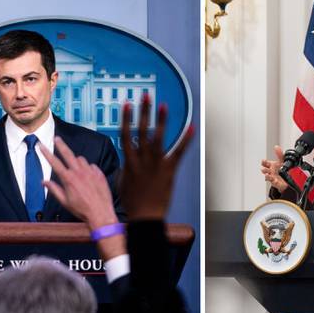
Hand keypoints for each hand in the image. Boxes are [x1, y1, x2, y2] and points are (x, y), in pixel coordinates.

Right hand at [41, 138, 117, 229]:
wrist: (101, 213)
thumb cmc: (81, 210)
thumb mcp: (64, 202)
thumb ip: (54, 189)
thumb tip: (44, 181)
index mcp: (68, 179)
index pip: (54, 162)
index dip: (46, 153)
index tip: (41, 145)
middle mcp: (79, 173)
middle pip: (68, 154)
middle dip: (61, 145)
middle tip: (56, 138)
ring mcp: (91, 172)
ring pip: (81, 159)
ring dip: (76, 161)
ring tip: (75, 170)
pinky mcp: (99, 174)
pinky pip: (91, 166)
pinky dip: (87, 168)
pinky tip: (87, 176)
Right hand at [120, 97, 192, 219]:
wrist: (145, 215)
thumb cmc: (132, 201)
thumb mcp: (122, 181)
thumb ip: (124, 167)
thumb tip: (126, 160)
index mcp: (129, 161)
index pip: (126, 134)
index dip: (127, 118)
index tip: (127, 104)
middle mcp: (143, 159)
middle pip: (142, 130)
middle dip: (143, 112)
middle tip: (145, 97)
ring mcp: (157, 163)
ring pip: (159, 137)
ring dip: (161, 120)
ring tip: (163, 105)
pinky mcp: (170, 169)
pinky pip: (179, 152)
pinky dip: (186, 139)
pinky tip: (191, 127)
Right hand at [261, 145, 287, 192]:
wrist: (287, 178)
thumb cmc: (282, 169)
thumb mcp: (282, 160)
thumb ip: (279, 154)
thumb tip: (276, 146)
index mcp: (271, 165)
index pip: (265, 163)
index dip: (263, 162)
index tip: (263, 160)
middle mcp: (270, 171)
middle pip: (265, 170)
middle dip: (263, 169)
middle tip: (263, 169)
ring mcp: (272, 177)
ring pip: (268, 177)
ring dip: (267, 176)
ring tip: (267, 175)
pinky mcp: (275, 182)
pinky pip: (274, 182)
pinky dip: (274, 181)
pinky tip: (275, 180)